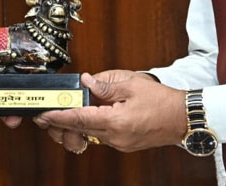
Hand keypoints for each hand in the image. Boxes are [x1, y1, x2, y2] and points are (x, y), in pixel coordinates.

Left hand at [34, 71, 185, 152]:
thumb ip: (105, 85)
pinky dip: (90, 126)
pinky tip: (89, 114)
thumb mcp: (132, 85)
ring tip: (68, 112)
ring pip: (88, 135)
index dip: (58, 116)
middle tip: (47, 114)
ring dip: (75, 125)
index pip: (79, 119)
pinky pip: (100, 136)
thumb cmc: (162, 101)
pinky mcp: (123, 144)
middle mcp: (114, 137)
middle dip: (61, 123)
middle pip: (79, 131)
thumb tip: (85, 81)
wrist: (182, 118)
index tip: (43, 114)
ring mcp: (119, 144)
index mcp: (115, 122)